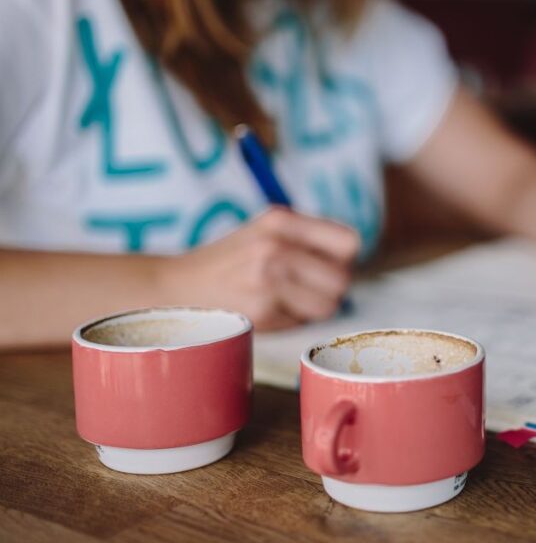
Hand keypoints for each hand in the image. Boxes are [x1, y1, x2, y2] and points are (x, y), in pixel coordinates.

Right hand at [157, 207, 359, 329]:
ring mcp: (268, 279)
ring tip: (284, 299)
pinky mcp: (263, 310)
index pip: (349, 243)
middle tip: (305, 288)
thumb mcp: (264, 232)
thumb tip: (353, 262)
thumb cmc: (229, 261)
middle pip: (342, 279)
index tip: (328, 266)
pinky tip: (266, 310)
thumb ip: (308, 239)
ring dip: (313, 308)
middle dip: (330, 289)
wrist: (175, 287)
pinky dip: (291, 320)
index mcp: (281, 220)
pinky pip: (302, 322)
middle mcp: (276, 246)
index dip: (344, 260)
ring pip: (329, 305)